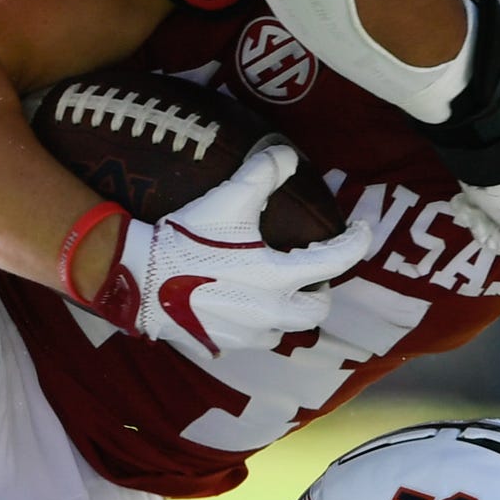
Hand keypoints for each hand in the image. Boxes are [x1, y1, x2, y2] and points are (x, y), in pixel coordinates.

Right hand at [86, 144, 372, 368]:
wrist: (139, 277)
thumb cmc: (188, 239)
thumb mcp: (227, 198)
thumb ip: (263, 172)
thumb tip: (288, 154)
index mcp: (278, 277)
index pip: (336, 262)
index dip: (357, 242)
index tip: (360, 230)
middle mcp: (270, 312)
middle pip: (317, 311)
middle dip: (319, 291)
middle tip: (308, 270)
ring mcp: (245, 334)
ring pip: (285, 329)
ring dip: (287, 310)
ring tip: (274, 289)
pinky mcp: (221, 345)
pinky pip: (250, 339)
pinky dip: (254, 322)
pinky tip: (238, 303)